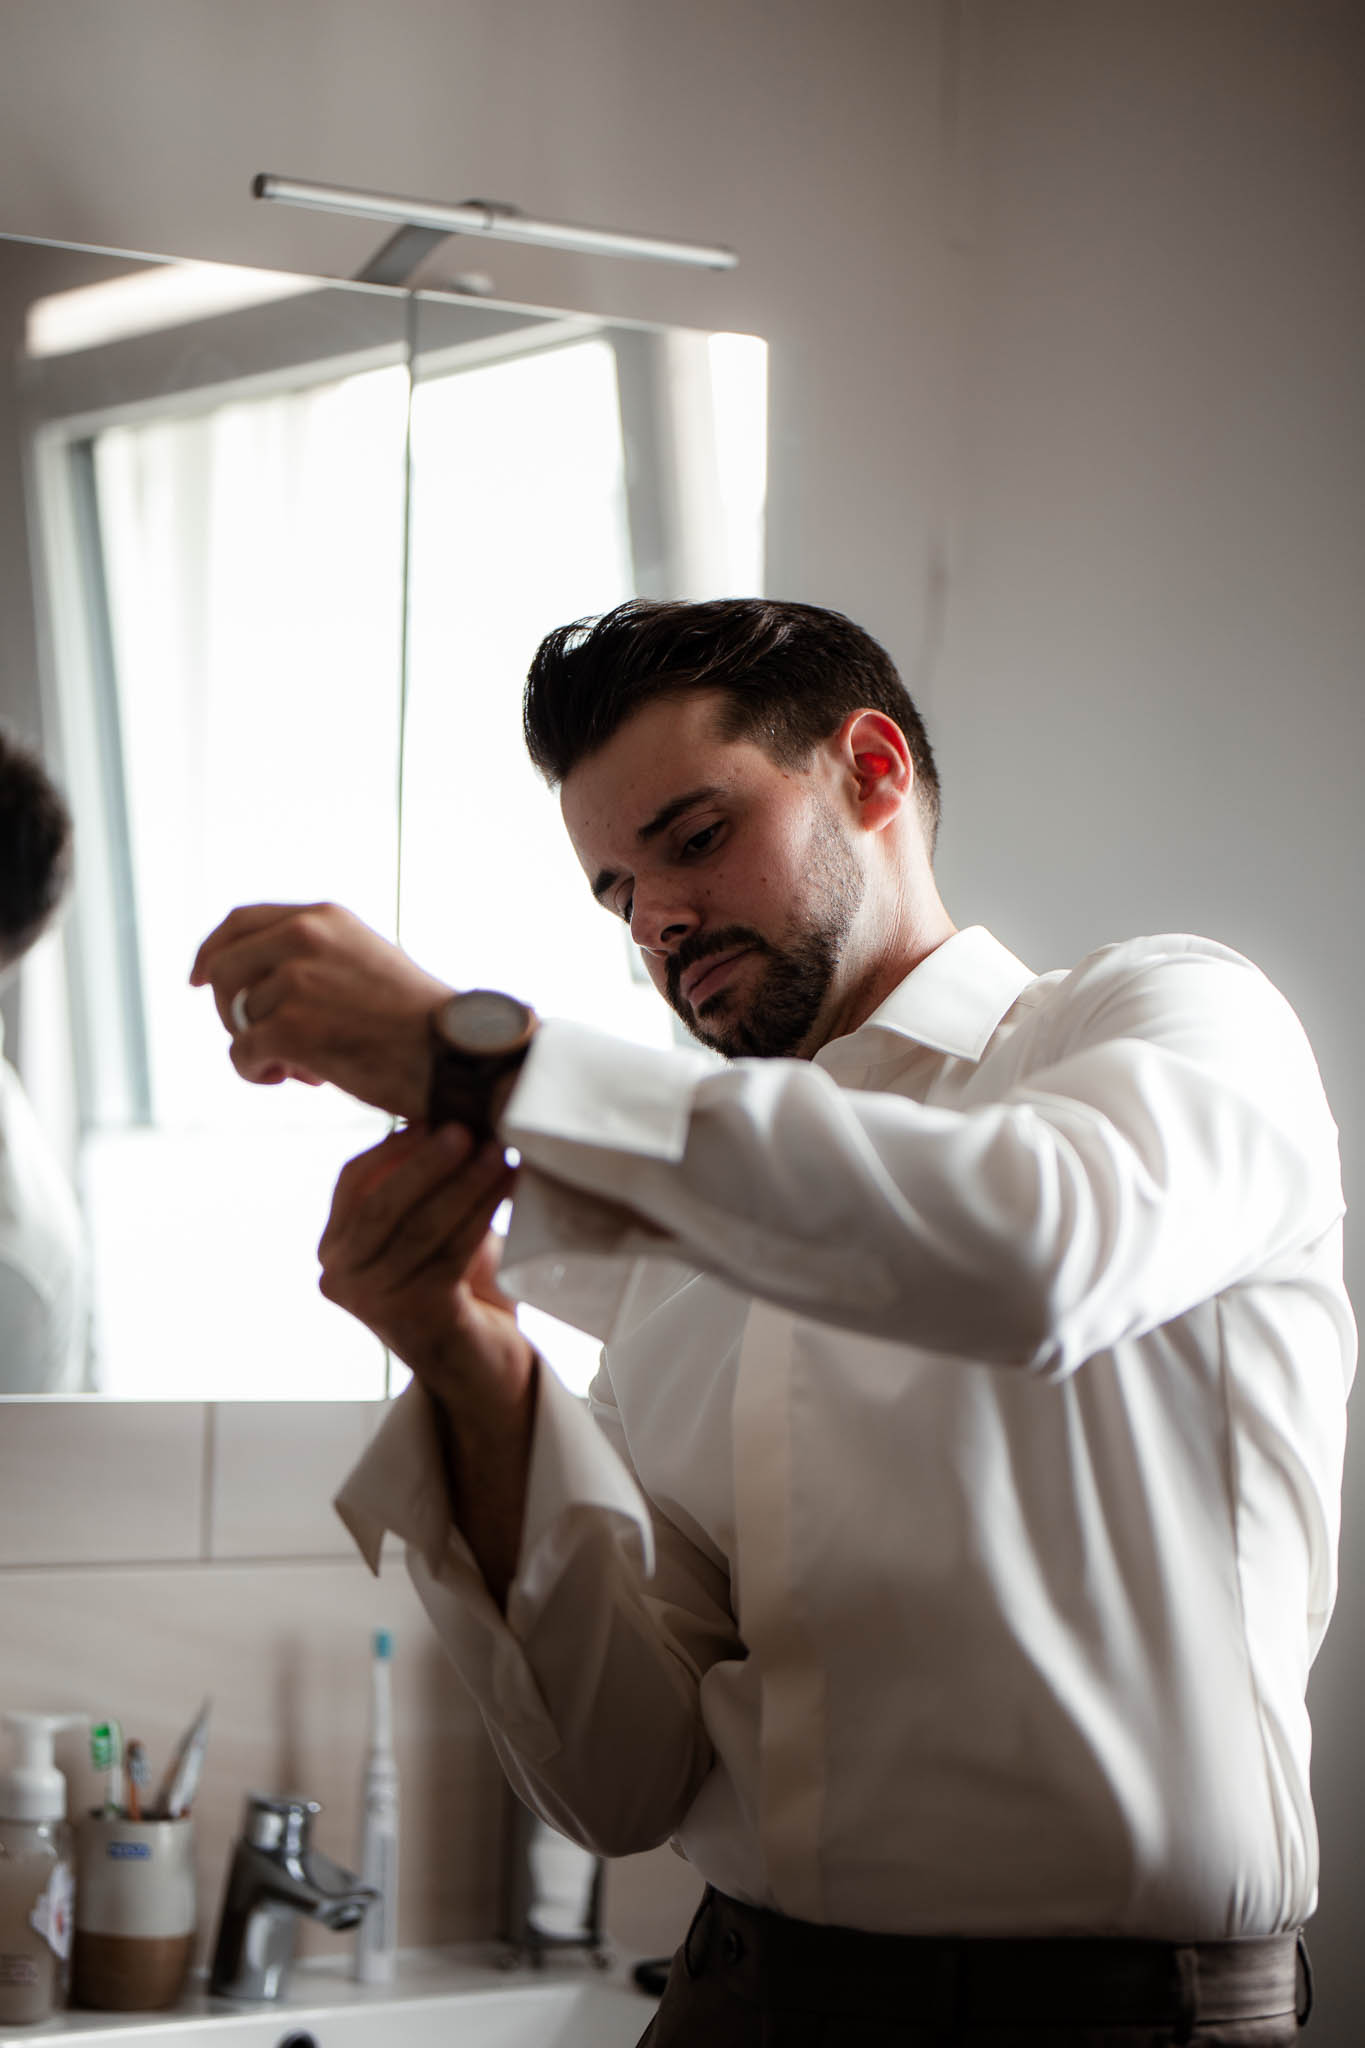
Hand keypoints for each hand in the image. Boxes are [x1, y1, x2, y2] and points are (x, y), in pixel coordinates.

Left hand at [190, 903, 451, 1120]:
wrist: (458, 1055)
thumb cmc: (421, 1023)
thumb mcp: (368, 961)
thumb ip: (316, 958)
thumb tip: (256, 987)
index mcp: (323, 918)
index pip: (241, 922)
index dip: (211, 951)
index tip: (197, 979)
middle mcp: (303, 938)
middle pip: (223, 972)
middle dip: (234, 1014)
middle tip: (273, 1045)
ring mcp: (294, 981)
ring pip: (236, 1021)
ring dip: (263, 1050)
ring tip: (309, 1067)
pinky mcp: (289, 1028)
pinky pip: (241, 1054)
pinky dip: (261, 1074)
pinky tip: (307, 1080)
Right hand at [318, 1121, 532, 1426]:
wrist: (482, 1363)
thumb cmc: (457, 1285)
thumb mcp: (426, 1227)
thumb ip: (421, 1181)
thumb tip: (446, 1108)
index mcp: (336, 1249)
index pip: (352, 1182)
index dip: (393, 1147)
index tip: (435, 1115)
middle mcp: (341, 1278)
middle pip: (381, 1204)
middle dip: (426, 1162)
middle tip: (467, 1128)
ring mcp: (374, 1302)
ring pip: (419, 1227)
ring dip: (464, 1183)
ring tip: (498, 1151)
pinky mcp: (416, 1316)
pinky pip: (450, 1250)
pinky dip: (482, 1212)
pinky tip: (508, 1184)